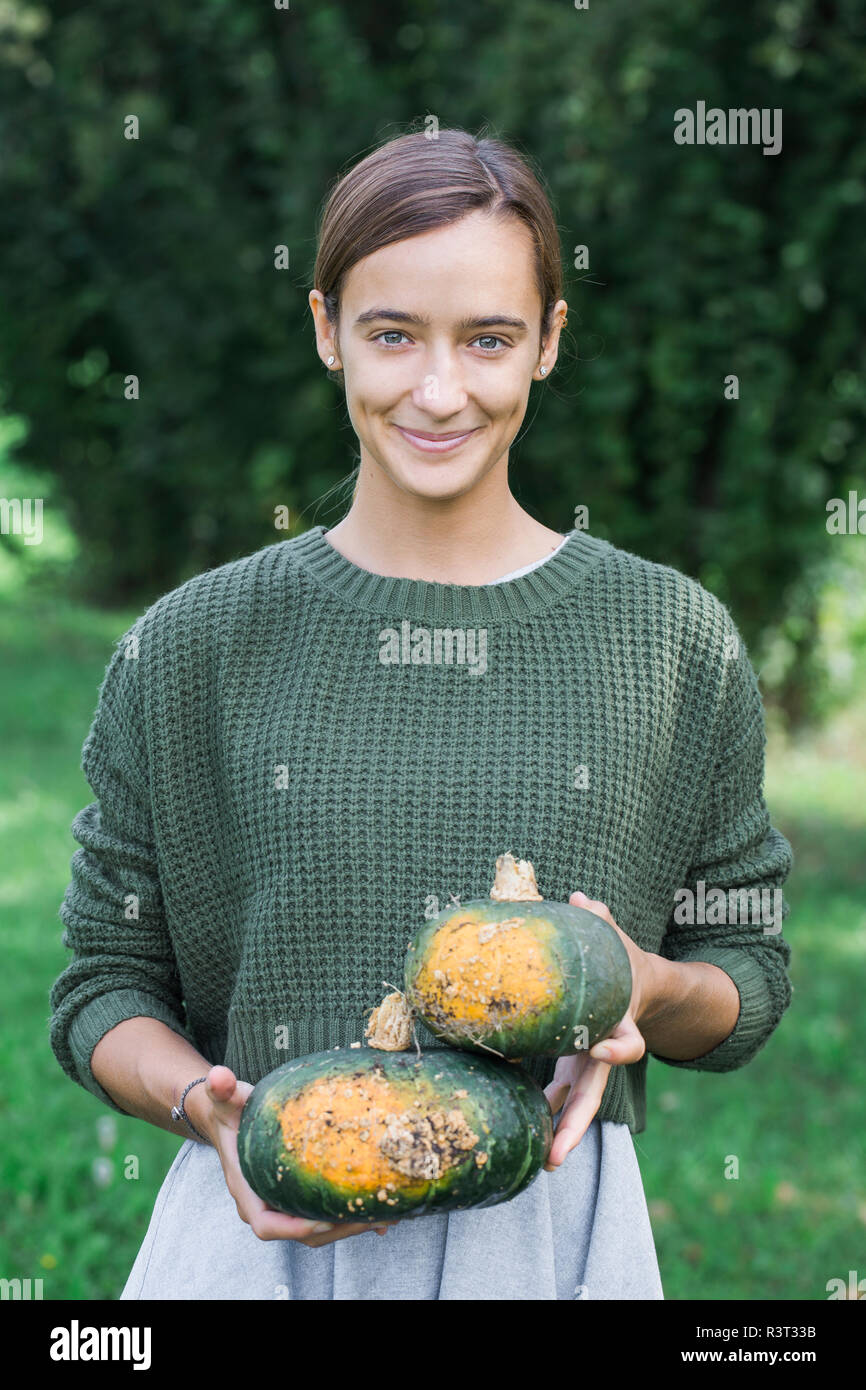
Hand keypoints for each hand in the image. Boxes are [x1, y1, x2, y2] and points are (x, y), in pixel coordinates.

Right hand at [193, 1065, 400, 1246]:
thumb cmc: (229, 1110)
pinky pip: (326, 1216)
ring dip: (351, 1226)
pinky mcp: (300, 1197)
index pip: (267, 1225)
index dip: (294, 1228)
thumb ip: (223, 1089)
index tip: (324, 1221)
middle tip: (371, 1217)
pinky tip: (381, 1212)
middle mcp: (266, 1205)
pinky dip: (352, 1217)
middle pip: (302, 1233)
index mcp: (247, 1191)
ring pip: (319, 1229)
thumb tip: (218, 1075)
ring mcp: (284, 1204)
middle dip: (337, 1230)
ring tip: (385, 1216)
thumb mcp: (226, 1099)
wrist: (231, 1118)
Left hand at [542, 891, 655, 1171]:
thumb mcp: (616, 941)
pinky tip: (524, 1128)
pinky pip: (561, 1093)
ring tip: (543, 1161)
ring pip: (579, 1105)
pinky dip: (545, 1110)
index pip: (627, 1043)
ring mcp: (590, 1063)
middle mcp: (605, 1049)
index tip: (602, 1050)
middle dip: (575, 1125)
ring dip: (560, 1131)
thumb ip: (601, 921)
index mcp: (618, 1020)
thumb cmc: (621, 960)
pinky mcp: (575, 1066)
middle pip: (596, 1094)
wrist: (640, 986)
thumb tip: (582, 898)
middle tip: (556, 1155)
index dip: (617, 1049)